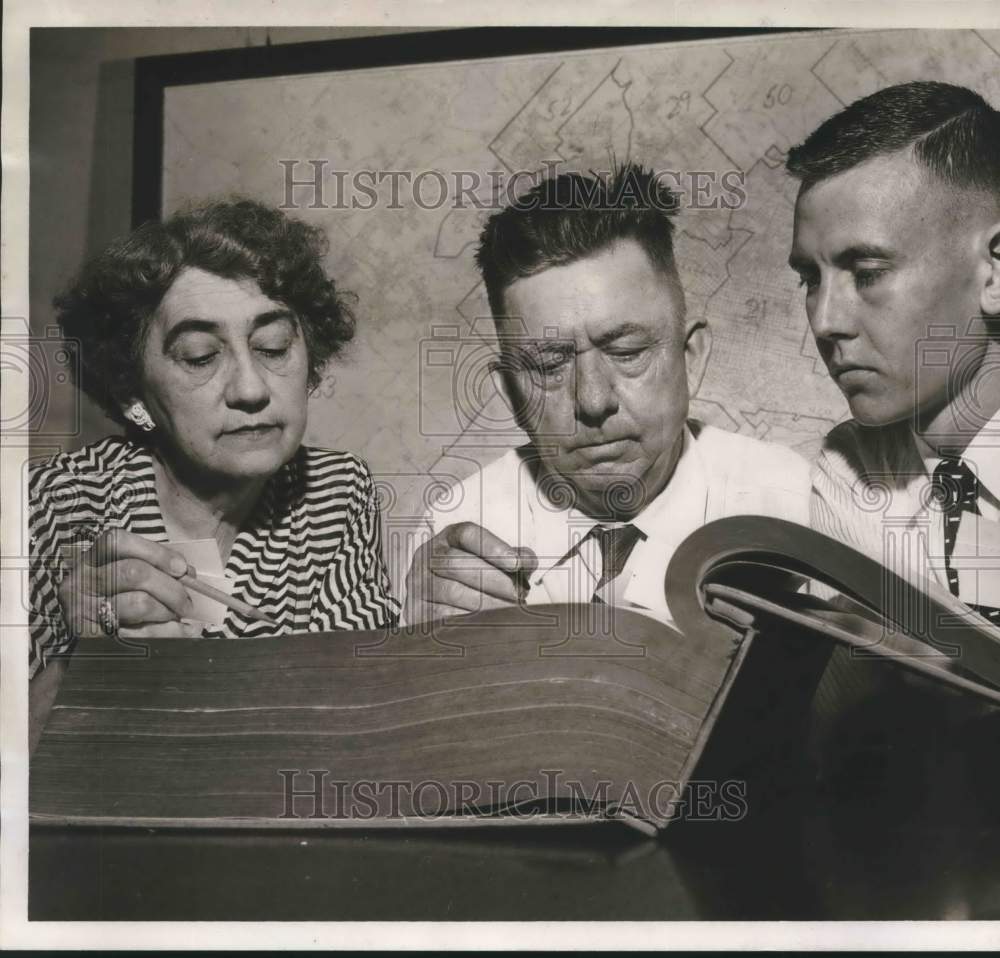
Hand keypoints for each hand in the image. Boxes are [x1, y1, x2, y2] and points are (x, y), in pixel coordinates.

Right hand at [57, 528, 203, 638]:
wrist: (86, 652)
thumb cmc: (117, 606)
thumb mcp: (129, 582)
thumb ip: (155, 570)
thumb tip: (187, 574)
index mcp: (92, 560)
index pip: (117, 541)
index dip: (155, 552)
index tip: (181, 568)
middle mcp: (80, 580)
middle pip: (133, 572)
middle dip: (171, 588)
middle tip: (188, 602)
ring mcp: (80, 608)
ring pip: (138, 602)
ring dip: (167, 611)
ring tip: (176, 618)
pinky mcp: (87, 636)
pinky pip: (137, 633)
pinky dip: (164, 633)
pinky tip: (176, 633)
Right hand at [403, 521, 537, 624]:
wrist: (437, 607)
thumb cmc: (473, 581)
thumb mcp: (491, 563)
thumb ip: (512, 559)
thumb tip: (527, 562)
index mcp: (448, 538)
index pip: (467, 534)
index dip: (493, 547)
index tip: (517, 564)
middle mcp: (427, 556)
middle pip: (457, 563)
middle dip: (494, 581)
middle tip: (519, 595)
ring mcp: (418, 583)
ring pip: (452, 591)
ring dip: (486, 603)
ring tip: (509, 611)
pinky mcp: (415, 610)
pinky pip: (443, 616)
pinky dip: (470, 620)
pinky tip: (489, 623)